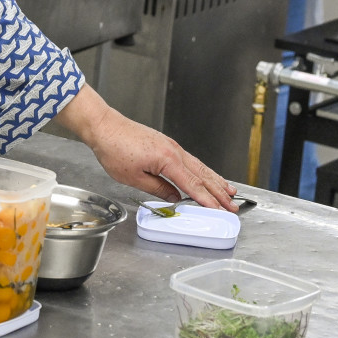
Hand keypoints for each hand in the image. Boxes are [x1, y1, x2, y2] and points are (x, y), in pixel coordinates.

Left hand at [53, 85, 238, 209]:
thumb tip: (176, 199)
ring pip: (199, 166)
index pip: (192, 185)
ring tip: (230, 191)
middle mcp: (174, 151)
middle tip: (233, 205)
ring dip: (215, 180)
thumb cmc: (114, 149)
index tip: (221, 210)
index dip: (208, 200)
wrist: (104, 126)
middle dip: (219, 192)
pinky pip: (190, 161)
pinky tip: (206, 176)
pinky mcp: (166, 145)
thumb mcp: (134, 178)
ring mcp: (172, 146)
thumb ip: (158, 189)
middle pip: (202, 175)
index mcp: (167, 160)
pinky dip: (202, 170)